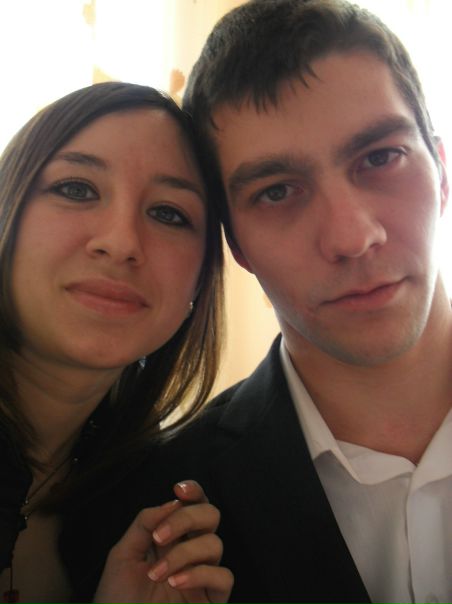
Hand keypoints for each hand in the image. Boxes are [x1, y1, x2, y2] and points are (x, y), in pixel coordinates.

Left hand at [93, 481, 232, 603]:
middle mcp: (191, 551)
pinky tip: (176, 582)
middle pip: (211, 515)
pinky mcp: (213, 600)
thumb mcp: (123, 554)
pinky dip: (199, 574)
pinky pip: (223, 576)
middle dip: (188, 518)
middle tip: (160, 537)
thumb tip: (171, 501)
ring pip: (216, 544)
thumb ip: (145, 523)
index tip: (179, 490)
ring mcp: (203, 575)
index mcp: (172, 536)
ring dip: (184, 553)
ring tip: (157, 573)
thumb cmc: (118, 598)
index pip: (194, 504)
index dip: (194, 491)